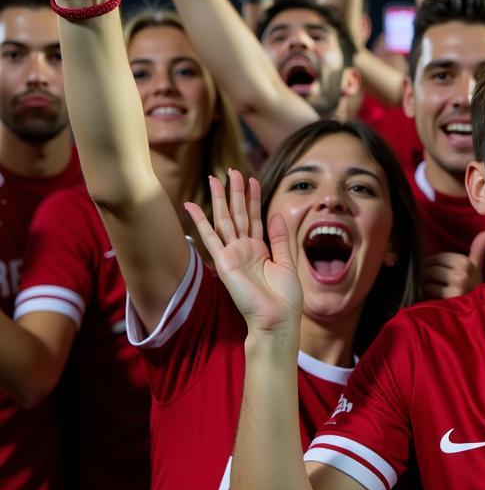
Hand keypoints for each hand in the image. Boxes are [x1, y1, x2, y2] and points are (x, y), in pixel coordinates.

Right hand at [184, 169, 302, 336]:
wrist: (277, 318)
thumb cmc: (284, 298)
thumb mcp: (287, 262)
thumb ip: (279, 238)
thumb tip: (276, 213)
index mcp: (259, 250)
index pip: (255, 218)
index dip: (253, 199)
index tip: (252, 179)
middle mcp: (243, 249)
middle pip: (238, 214)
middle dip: (235, 193)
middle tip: (232, 170)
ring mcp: (232, 254)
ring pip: (224, 220)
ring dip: (220, 199)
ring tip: (216, 177)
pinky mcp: (223, 261)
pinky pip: (209, 237)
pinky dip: (200, 221)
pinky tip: (192, 205)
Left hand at [421, 230, 484, 299]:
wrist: (481, 310)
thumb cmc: (474, 288)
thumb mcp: (476, 269)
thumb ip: (478, 250)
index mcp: (467, 262)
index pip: (440, 257)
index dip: (433, 263)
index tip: (434, 269)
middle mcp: (463, 272)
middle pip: (433, 266)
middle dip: (427, 273)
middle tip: (428, 279)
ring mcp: (457, 285)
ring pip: (429, 277)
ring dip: (426, 283)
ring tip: (430, 287)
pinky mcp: (450, 297)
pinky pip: (430, 289)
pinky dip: (427, 293)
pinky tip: (433, 296)